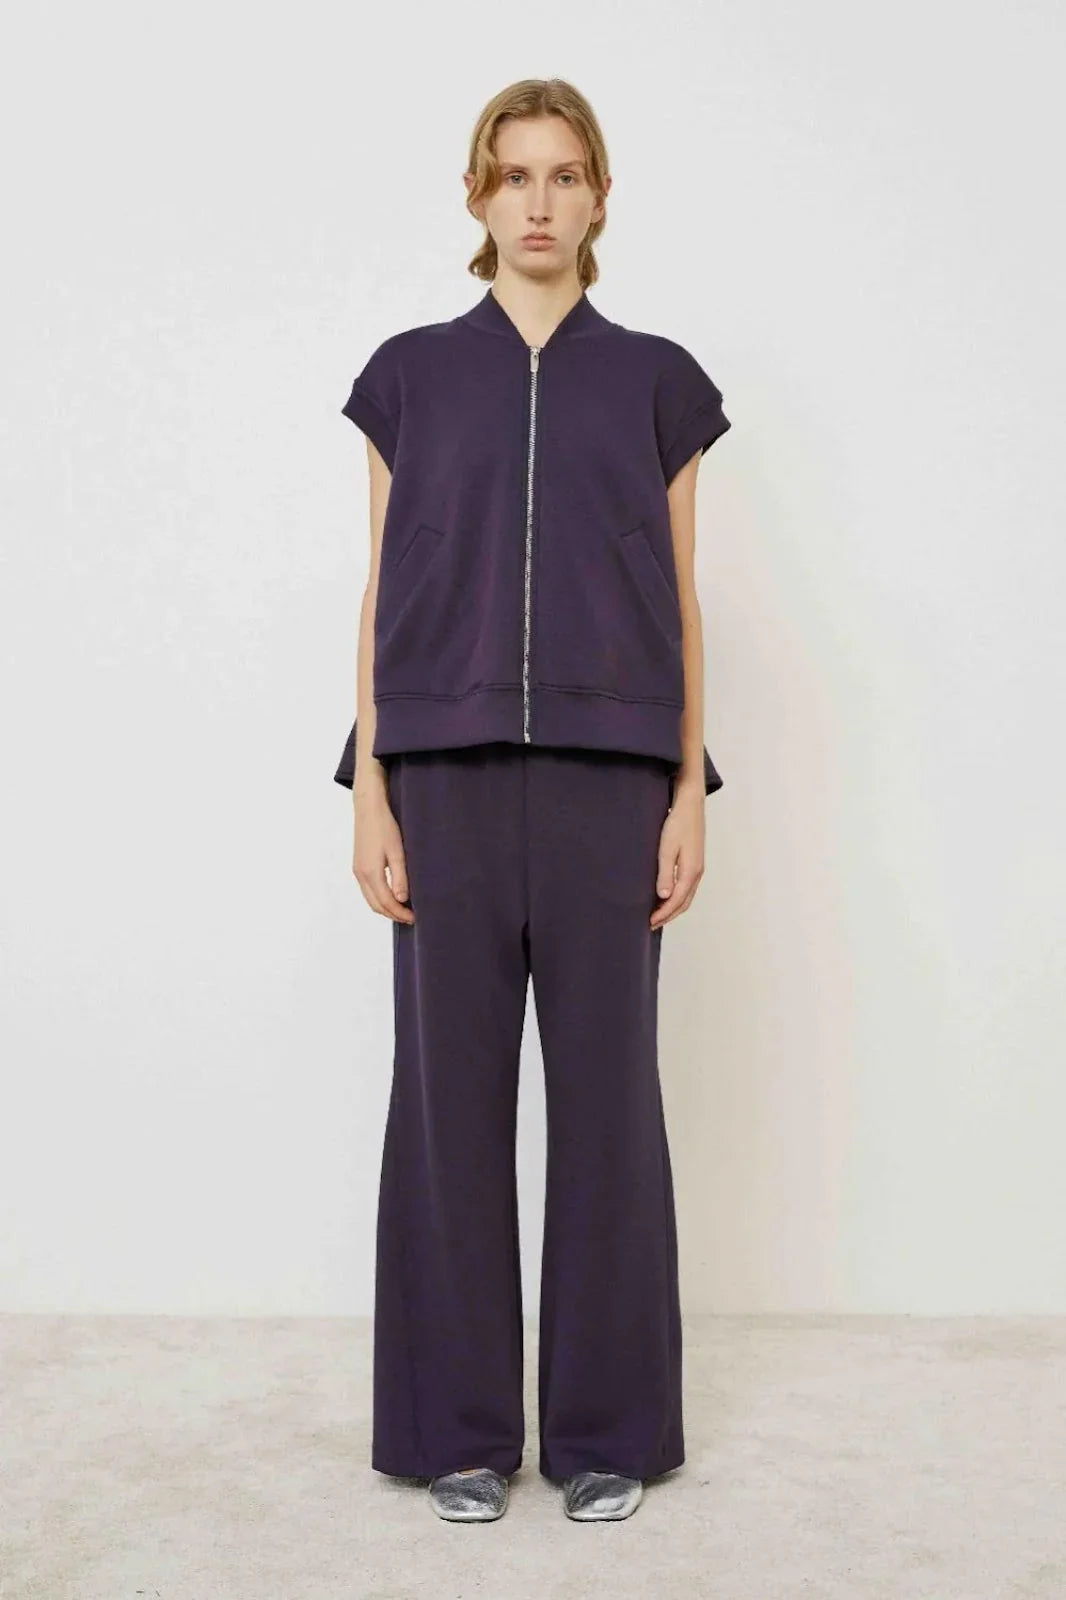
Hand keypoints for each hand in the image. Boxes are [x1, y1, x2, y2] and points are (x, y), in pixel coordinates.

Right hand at [351, 775, 414, 923]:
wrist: (368, 809)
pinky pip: (368, 890)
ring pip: (371, 899)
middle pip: (376, 905)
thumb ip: (400, 877)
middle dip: (393, 914)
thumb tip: (402, 899)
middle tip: (411, 918)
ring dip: (386, 908)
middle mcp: (361, 875)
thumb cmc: (384, 826)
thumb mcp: (397, 852)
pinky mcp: (358, 866)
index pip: (386, 903)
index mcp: (370, 873)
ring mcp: (357, 871)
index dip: (400, 913)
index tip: (415, 918)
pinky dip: (379, 898)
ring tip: (403, 909)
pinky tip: (392, 895)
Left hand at [650, 778, 704, 927]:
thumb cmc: (677, 824)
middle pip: (684, 903)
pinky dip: (677, 898)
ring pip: (686, 896)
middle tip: (651, 924)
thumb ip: (665, 873)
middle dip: (668, 915)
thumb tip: (664, 897)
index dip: (663, 914)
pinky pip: (687, 888)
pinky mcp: (695, 863)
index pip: (677, 901)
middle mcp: (697, 873)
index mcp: (691, 871)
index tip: (649, 922)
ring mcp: (698, 868)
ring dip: (673, 908)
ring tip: (657, 915)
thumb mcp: (667, 849)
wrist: (690, 805)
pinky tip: (666, 897)